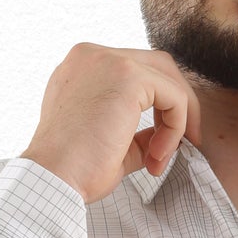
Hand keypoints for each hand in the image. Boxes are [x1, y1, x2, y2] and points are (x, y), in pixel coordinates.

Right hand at [20, 43, 203, 206]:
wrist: (52, 181)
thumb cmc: (72, 171)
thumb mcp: (109, 143)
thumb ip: (135, 132)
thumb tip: (162, 135)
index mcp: (81, 70)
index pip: (134, 73)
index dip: (157, 106)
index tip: (161, 146)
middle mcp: (91, 56)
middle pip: (156, 66)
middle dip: (176, 104)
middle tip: (185, 142)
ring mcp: (108, 61)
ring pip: (167, 78)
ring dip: (177, 119)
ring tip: (161, 157)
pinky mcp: (127, 76)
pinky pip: (173, 96)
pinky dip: (175, 127)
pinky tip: (156, 156)